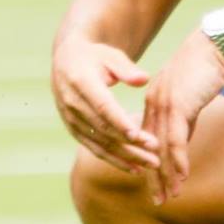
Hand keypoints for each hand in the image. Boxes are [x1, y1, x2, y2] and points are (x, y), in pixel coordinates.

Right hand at [50, 34, 158, 172]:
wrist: (67, 61)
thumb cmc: (95, 57)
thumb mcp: (110, 55)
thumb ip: (126, 69)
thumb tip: (143, 80)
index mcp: (81, 82)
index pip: (103, 107)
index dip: (120, 123)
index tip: (141, 136)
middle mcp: (72, 103)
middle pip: (104, 129)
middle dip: (130, 145)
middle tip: (156, 154)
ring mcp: (71, 119)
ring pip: (100, 143)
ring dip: (126, 157)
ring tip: (151, 165)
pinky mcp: (73, 129)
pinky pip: (94, 148)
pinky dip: (114, 160)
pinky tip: (134, 168)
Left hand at [140, 30, 223, 202]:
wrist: (212, 46)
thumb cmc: (202, 71)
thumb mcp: (189, 100)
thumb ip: (183, 122)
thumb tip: (182, 145)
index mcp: (153, 106)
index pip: (149, 143)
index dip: (151, 167)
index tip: (155, 188)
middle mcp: (153, 107)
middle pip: (151, 150)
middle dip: (155, 178)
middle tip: (158, 201)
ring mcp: (164, 106)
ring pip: (162, 148)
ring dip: (167, 175)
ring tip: (171, 196)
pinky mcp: (178, 105)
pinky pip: (176, 138)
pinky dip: (179, 159)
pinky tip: (183, 175)